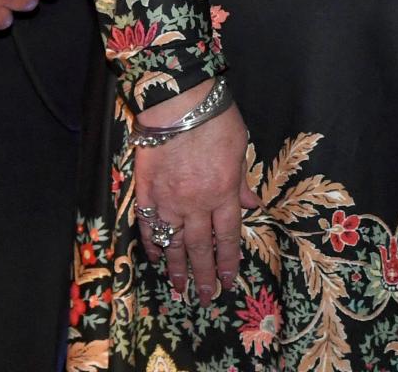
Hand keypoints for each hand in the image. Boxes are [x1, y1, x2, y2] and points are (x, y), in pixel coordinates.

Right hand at [132, 86, 256, 303]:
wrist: (177, 100)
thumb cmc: (215, 118)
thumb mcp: (240, 147)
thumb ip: (242, 181)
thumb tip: (251, 205)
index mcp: (224, 193)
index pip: (227, 237)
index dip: (228, 262)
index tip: (229, 281)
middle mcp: (196, 203)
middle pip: (199, 248)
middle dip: (204, 275)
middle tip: (205, 298)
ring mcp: (169, 199)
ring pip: (172, 242)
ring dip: (176, 268)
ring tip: (179, 288)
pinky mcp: (146, 191)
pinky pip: (149, 224)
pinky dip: (152, 242)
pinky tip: (155, 255)